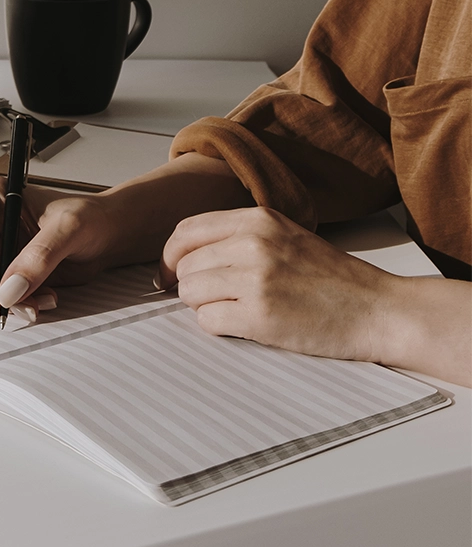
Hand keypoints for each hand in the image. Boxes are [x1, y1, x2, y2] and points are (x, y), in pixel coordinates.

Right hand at [0, 174, 133, 321]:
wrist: (107, 234)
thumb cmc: (90, 216)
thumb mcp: (68, 228)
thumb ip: (40, 256)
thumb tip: (10, 288)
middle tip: (21, 306)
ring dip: (8, 300)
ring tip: (41, 299)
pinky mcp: (2, 267)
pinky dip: (17, 303)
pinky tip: (43, 297)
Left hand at [159, 206, 395, 361]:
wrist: (377, 310)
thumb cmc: (332, 278)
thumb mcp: (285, 235)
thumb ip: (239, 236)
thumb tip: (184, 257)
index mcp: (258, 219)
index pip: (186, 231)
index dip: (171, 255)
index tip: (169, 272)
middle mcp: (253, 243)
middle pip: (184, 265)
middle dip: (191, 286)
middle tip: (214, 298)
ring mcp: (256, 279)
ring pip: (190, 293)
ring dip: (204, 307)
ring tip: (235, 310)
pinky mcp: (260, 316)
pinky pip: (207, 321)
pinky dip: (218, 327)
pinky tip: (244, 325)